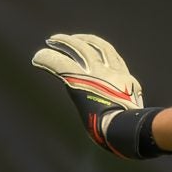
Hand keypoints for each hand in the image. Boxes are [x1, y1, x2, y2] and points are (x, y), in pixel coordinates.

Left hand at [32, 33, 168, 157]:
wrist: (125, 129)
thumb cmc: (132, 131)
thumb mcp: (134, 117)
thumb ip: (128, 115)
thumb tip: (129, 132)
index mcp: (126, 81)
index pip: (114, 58)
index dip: (102, 50)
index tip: (93, 46)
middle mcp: (111, 72)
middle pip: (96, 46)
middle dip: (82, 40)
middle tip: (69, 39)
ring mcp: (95, 74)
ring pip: (78, 49)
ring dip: (64, 43)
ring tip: (52, 40)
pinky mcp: (77, 80)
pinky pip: (59, 64)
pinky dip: (47, 59)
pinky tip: (37, 58)